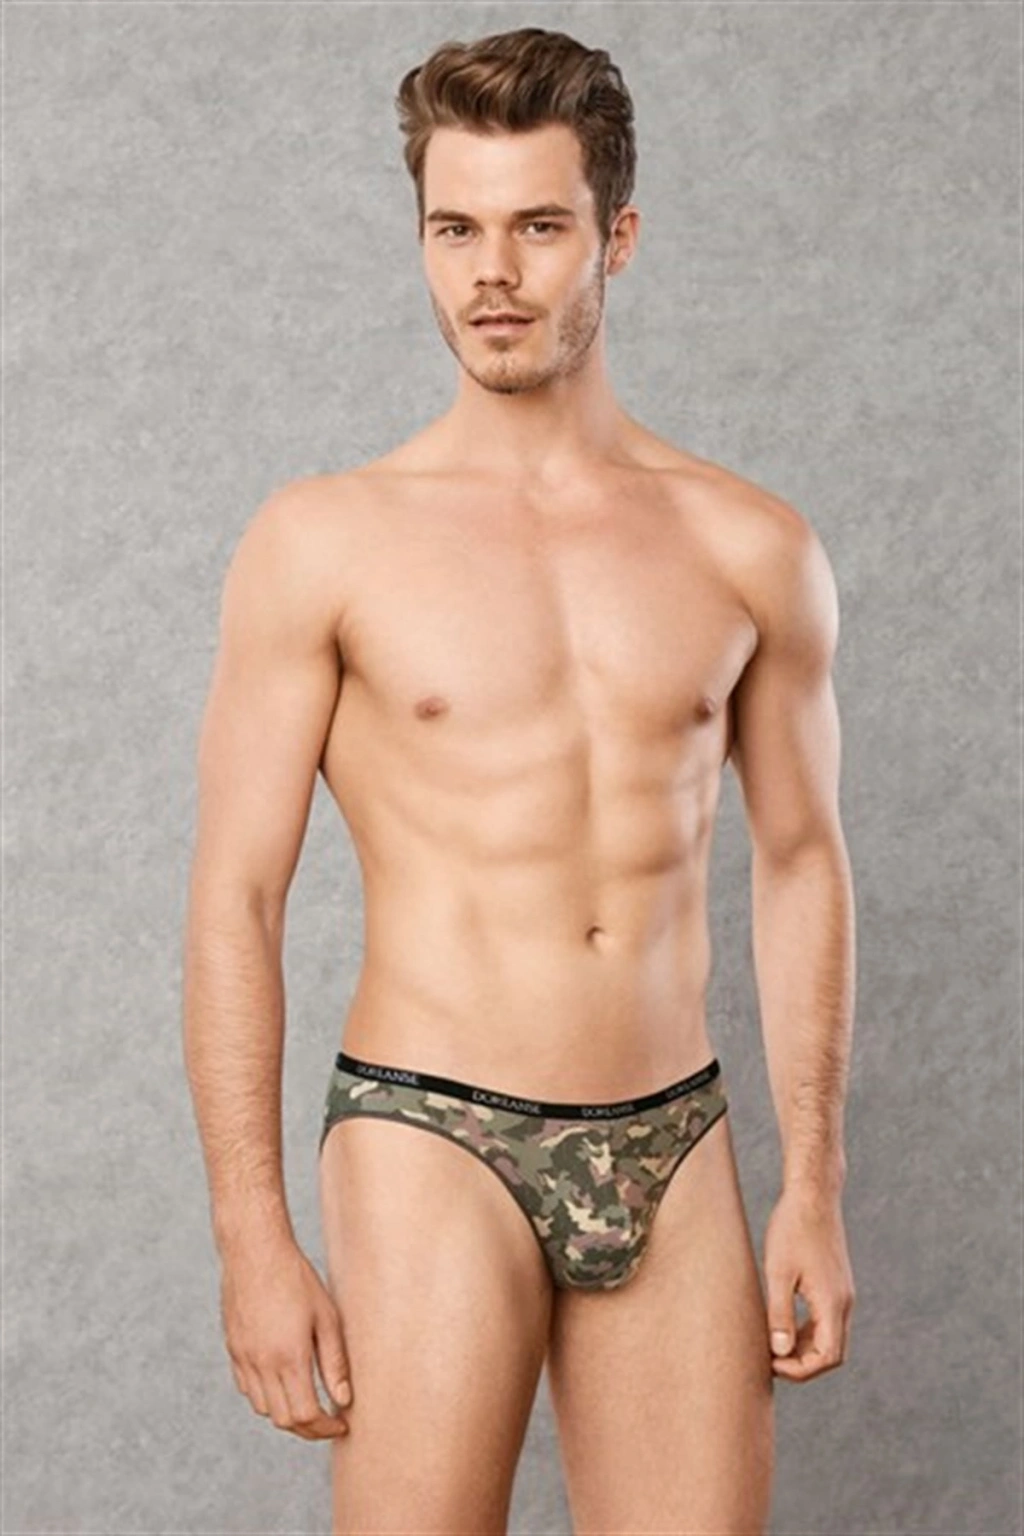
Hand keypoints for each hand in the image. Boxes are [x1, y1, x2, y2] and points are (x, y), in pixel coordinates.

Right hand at [220, 1237, 352, 1437]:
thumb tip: (343, 1399)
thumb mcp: (326, 1317)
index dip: (325, 1428)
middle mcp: (262, 1364)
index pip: (305, 1416)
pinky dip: (265, 1397)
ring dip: (285, 1414)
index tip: (340, 1424)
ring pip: (263, 1408)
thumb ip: (334, 1362)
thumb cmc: (295, 1278)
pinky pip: (247, 1388)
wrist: (255, 1252)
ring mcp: (243, 1358)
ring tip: (307, 1402)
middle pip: (282, 1420)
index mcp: (288, 1357)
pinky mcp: (233, 1349)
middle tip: (327, 1421)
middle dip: (307, 1429)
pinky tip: (282, 1382)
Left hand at [763, 1185, 854, 1381]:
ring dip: (806, 1349)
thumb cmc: (792, 1228)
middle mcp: (844, 1302)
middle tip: (770, 1361)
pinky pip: (827, 1321)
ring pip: (831, 1338)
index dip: (801, 1370)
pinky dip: (809, 1332)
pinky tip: (784, 1326)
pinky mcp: (836, 1285)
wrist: (813, 1195)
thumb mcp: (778, 1272)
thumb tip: (779, 1352)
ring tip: (773, 1346)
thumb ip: (779, 1313)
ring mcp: (842, 1293)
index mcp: (832, 1302)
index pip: (827, 1357)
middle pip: (833, 1353)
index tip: (772, 1364)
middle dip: (803, 1365)